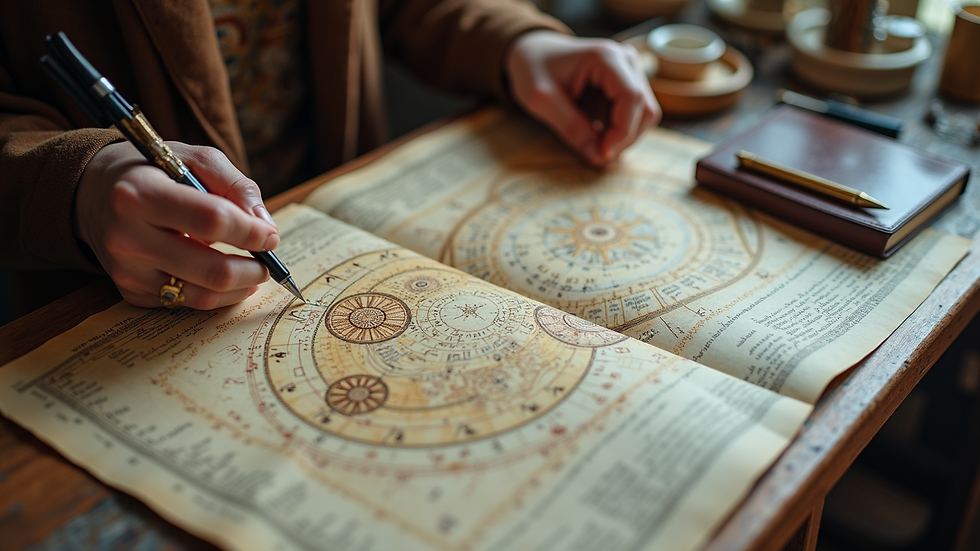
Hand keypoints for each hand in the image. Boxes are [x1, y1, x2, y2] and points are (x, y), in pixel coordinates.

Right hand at [75, 142, 279, 308]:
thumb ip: (235, 186)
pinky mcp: (130, 291)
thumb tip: (265, 226)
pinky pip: (185, 303)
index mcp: (140, 195)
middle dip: (252, 270)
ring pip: (201, 295)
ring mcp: (126, 270)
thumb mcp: (193, 158)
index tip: (271, 236)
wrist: (93, 193)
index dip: (251, 232)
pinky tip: (220, 277)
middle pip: (211, 269)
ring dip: (238, 288)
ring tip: (252, 273)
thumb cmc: (152, 171)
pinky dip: (213, 294)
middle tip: (267, 263)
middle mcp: (127, 237)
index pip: (211, 221)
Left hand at [505, 30, 660, 167]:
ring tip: (593, 144)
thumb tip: (598, 159)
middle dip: (624, 139)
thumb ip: (570, 128)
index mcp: (606, 57)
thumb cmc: (533, 69)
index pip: (632, 98)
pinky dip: (619, 131)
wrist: (532, 52)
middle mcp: (625, 59)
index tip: (602, 154)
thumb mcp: (541, 100)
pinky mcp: (627, 82)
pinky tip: (595, 134)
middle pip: (645, 109)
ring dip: (623, 137)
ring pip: (644, 114)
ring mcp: (630, 70)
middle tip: (596, 155)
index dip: (623, 131)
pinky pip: (635, 114)